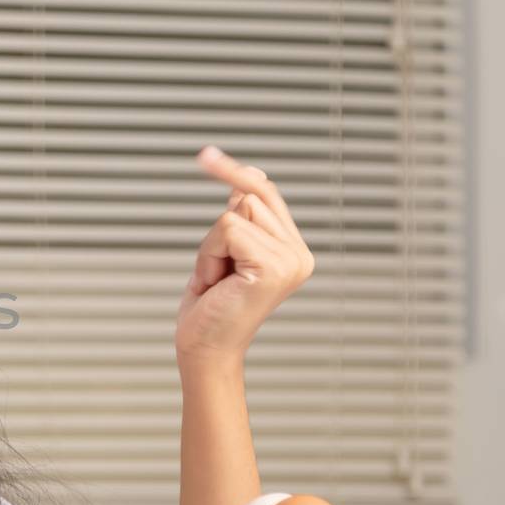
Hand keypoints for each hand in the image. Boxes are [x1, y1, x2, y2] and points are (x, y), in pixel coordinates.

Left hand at [175, 146, 315, 363]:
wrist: (203, 349)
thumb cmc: (210, 306)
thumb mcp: (225, 252)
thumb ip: (241, 216)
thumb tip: (252, 172)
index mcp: (294, 250)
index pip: (264, 193)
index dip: (234, 175)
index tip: (205, 155)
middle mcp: (300, 254)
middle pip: (248, 197)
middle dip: (218, 232)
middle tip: (217, 272)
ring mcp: (291, 261)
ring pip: (235, 212)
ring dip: (211, 246)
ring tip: (218, 280)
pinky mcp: (274, 268)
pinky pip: (227, 229)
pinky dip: (209, 254)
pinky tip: (216, 284)